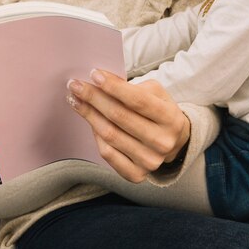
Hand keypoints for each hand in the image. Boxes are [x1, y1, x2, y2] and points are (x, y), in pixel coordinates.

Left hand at [67, 71, 190, 182]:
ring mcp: (150, 161)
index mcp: (171, 118)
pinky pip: (107, 153)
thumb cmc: (159, 110)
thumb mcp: (155, 92)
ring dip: (89, 114)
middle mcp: (163, 142)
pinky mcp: (137, 174)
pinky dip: (95, 135)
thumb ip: (132, 86)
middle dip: (94, 98)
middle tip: (76, 85)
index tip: (94, 74)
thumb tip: (101, 81)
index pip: (138, 100)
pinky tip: (90, 121)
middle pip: (119, 116)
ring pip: (110, 135)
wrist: (173, 141)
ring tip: (76, 100)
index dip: (113, 87)